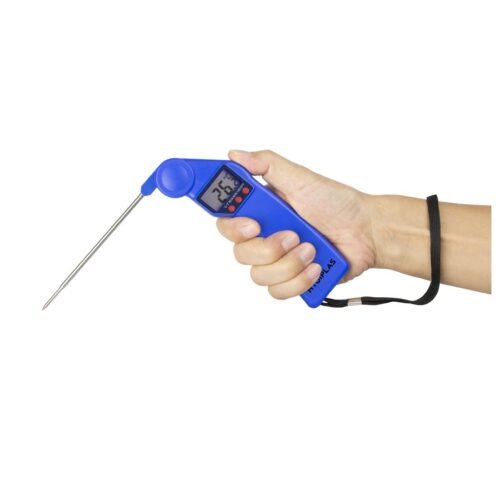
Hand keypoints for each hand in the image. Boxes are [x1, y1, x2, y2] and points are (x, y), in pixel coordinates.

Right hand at [216, 150, 376, 299]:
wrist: (365, 232)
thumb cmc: (336, 203)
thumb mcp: (300, 178)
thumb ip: (266, 164)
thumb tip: (235, 155)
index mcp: (261, 213)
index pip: (226, 222)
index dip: (232, 226)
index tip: (252, 225)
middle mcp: (263, 238)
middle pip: (240, 254)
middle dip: (269, 247)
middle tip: (293, 235)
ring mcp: (276, 262)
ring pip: (259, 276)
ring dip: (289, 264)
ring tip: (312, 249)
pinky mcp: (291, 281)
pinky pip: (278, 291)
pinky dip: (299, 281)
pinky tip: (315, 267)